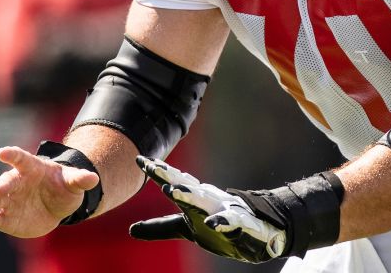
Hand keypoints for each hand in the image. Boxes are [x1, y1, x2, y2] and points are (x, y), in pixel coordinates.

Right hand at [0, 145, 99, 237]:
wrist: (55, 205)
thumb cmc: (62, 186)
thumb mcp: (73, 181)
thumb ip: (80, 179)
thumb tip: (93, 178)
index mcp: (31, 168)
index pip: (21, 159)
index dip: (12, 155)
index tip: (2, 152)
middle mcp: (16, 182)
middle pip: (6, 181)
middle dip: (2, 185)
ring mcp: (8, 200)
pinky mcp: (4, 217)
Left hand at [129, 155, 287, 262]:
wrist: (259, 231)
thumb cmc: (219, 226)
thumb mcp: (186, 228)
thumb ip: (161, 228)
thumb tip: (131, 230)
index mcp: (194, 198)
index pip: (173, 182)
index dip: (158, 171)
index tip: (140, 159)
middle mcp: (207, 198)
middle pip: (185, 185)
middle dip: (168, 176)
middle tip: (151, 166)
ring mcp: (224, 208)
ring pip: (205, 200)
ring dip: (189, 195)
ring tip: (173, 191)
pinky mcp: (240, 223)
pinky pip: (231, 221)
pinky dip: (223, 221)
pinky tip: (214, 222)